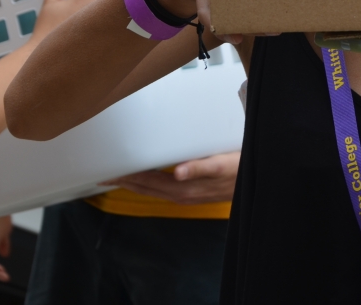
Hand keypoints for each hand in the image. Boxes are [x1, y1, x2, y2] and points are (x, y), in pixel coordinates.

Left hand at [101, 152, 239, 203]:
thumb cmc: (239, 167)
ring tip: (118, 176)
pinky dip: (149, 184)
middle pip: (146, 187)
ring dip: (134, 184)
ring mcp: (186, 196)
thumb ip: (201, 168)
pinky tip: (145, 179)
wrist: (257, 181)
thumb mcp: (222, 165)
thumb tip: (178, 173)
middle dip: (124, 180)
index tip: (110, 169)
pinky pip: (163, 190)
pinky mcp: (192, 194)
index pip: (148, 179)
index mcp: (184, 186)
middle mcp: (181, 194)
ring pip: (153, 190)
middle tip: (103, 172)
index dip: (128, 174)